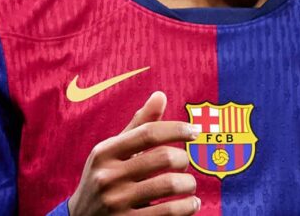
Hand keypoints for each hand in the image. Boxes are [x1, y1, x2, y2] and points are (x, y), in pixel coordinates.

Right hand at [67, 92, 201, 214]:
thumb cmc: (105, 178)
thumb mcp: (113, 152)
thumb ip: (138, 126)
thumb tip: (160, 95)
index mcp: (105, 152)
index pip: (148, 133)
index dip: (176, 129)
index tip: (194, 131)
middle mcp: (108, 176)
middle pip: (163, 158)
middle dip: (184, 159)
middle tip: (186, 163)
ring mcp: (116, 203)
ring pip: (169, 185)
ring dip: (189, 185)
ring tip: (190, 186)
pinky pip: (168, 213)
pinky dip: (187, 207)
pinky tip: (190, 203)